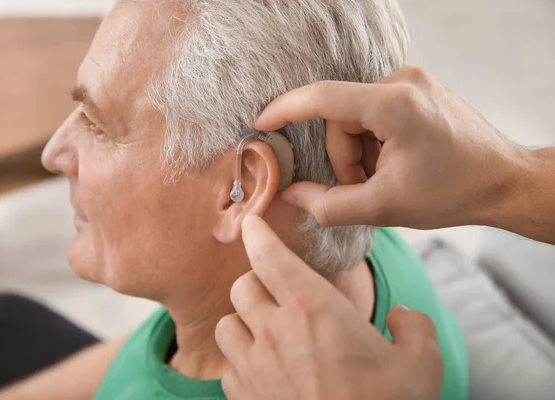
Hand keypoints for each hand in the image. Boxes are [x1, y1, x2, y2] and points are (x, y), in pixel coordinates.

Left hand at [215, 215, 442, 399]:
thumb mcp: (421, 363)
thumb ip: (414, 327)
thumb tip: (403, 317)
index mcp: (313, 309)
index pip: (269, 257)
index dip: (256, 234)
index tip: (250, 224)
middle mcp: (274, 332)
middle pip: (242, 287)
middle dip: (257, 283)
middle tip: (277, 293)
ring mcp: (254, 367)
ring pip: (226, 325)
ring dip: (242, 322)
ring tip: (264, 331)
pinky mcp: (245, 398)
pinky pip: (228, 369)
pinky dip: (240, 363)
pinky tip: (262, 371)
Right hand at [254, 65, 528, 229]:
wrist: (503, 181)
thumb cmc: (452, 193)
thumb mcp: (384, 207)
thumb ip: (328, 205)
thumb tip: (288, 194)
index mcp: (395, 105)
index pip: (322, 98)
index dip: (284, 110)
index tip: (260, 124)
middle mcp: (402, 82)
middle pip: (340, 118)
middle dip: (344, 158)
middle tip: (365, 188)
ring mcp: (411, 82)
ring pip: (354, 118)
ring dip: (359, 153)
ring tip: (385, 178)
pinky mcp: (415, 90)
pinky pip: (373, 113)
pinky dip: (373, 142)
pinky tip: (394, 163)